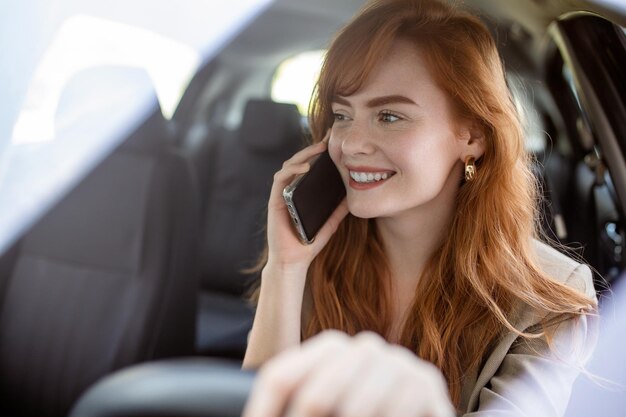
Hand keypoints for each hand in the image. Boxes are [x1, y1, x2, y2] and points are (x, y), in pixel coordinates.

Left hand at [243, 331, 455, 416]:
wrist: (417, 413)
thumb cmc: (366, 412)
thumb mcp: (328, 403)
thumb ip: (298, 402)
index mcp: (331, 347)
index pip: (280, 377)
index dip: (262, 411)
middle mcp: (363, 348)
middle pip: (313, 397)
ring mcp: (397, 362)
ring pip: (354, 409)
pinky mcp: (427, 383)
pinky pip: (393, 413)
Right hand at [266, 136, 348, 271]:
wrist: (294, 261)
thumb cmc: (308, 243)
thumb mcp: (330, 224)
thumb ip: (338, 211)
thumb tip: (353, 197)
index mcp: (301, 194)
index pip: (309, 168)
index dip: (319, 154)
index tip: (334, 143)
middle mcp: (290, 191)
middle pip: (299, 162)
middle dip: (313, 148)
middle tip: (329, 139)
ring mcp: (281, 194)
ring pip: (289, 166)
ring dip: (303, 155)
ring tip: (319, 148)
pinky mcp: (275, 200)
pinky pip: (280, 179)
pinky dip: (292, 170)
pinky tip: (306, 167)